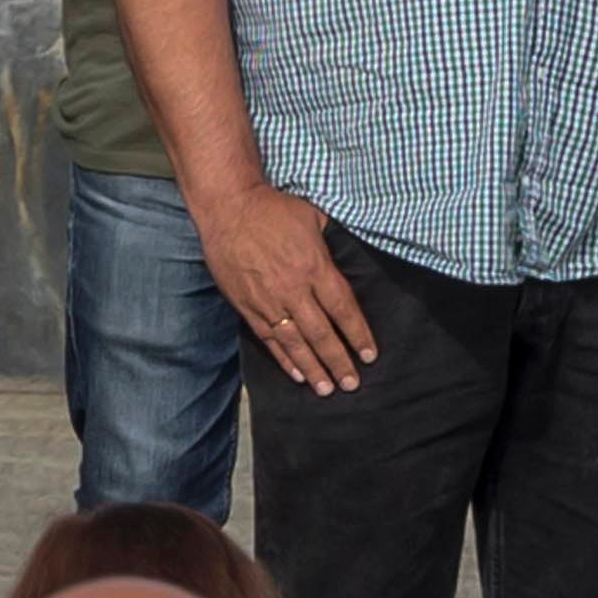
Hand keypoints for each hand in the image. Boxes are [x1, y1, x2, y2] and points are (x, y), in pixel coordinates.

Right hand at [194, 176, 378, 395]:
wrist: (228, 207)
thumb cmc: (273, 209)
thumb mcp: (313, 218)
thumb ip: (332, 243)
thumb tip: (352, 257)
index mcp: (314, 267)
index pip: (342, 309)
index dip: (357, 335)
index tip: (369, 355)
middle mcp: (293, 289)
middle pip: (321, 333)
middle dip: (338, 361)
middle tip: (352, 384)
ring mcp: (268, 301)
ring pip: (295, 342)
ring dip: (313, 368)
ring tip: (327, 389)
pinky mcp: (247, 306)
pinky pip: (269, 338)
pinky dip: (284, 359)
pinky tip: (297, 374)